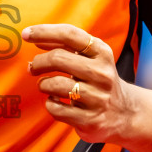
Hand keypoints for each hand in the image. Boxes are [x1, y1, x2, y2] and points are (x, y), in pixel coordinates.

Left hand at [22, 24, 141, 145]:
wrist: (126, 114)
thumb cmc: (98, 81)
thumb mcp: (91, 59)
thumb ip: (65, 47)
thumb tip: (34, 38)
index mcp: (102, 53)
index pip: (69, 35)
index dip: (44, 31)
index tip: (26, 34)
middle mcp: (102, 73)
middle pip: (58, 58)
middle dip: (39, 62)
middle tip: (32, 67)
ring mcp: (97, 98)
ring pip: (55, 85)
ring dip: (43, 84)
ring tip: (45, 86)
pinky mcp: (90, 119)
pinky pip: (56, 109)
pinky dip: (50, 104)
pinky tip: (56, 101)